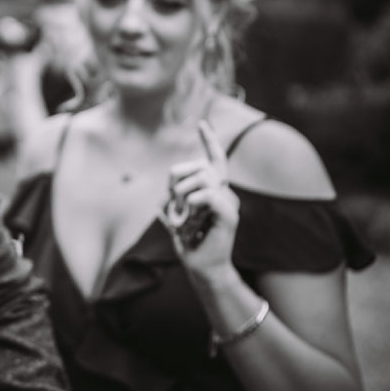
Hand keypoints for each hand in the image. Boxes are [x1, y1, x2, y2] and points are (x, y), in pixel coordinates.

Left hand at [162, 120, 240, 272]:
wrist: (202, 267)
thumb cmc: (190, 243)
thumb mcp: (175, 220)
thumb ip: (170, 206)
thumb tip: (160, 202)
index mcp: (213, 190)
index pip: (214, 159)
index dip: (209, 141)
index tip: (202, 123)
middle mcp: (224, 193)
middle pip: (199, 166)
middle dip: (177, 180)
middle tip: (173, 203)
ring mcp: (228, 203)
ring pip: (202, 178)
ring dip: (182, 195)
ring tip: (181, 216)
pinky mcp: (229, 216)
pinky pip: (209, 195)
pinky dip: (193, 201)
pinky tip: (188, 213)